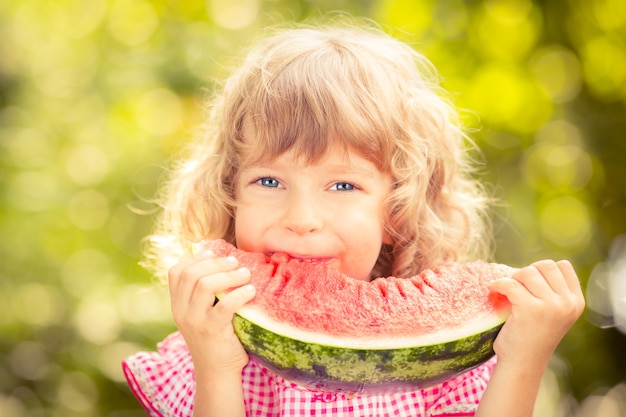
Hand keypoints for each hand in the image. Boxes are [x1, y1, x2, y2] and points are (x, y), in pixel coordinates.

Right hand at [168, 248, 255, 376]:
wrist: (217, 372)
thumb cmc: (216, 338)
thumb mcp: (202, 314)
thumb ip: (205, 293)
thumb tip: (224, 260)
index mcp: (177, 304)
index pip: (176, 271)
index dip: (195, 257)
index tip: (213, 252)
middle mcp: (181, 311)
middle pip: (191, 274)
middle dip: (215, 262)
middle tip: (235, 262)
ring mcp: (194, 321)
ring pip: (205, 285)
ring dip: (229, 275)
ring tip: (246, 274)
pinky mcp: (211, 331)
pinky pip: (224, 305)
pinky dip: (239, 294)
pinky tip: (251, 292)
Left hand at [488, 260, 584, 367]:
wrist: (522, 364)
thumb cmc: (533, 336)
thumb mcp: (553, 312)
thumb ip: (553, 291)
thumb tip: (534, 266)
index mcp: (576, 302)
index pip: (562, 266)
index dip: (542, 270)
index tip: (529, 284)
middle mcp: (567, 303)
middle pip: (545, 265)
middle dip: (527, 272)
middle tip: (516, 288)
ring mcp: (551, 305)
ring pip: (528, 272)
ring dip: (513, 279)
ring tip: (507, 293)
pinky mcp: (530, 308)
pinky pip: (510, 283)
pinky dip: (498, 284)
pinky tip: (492, 290)